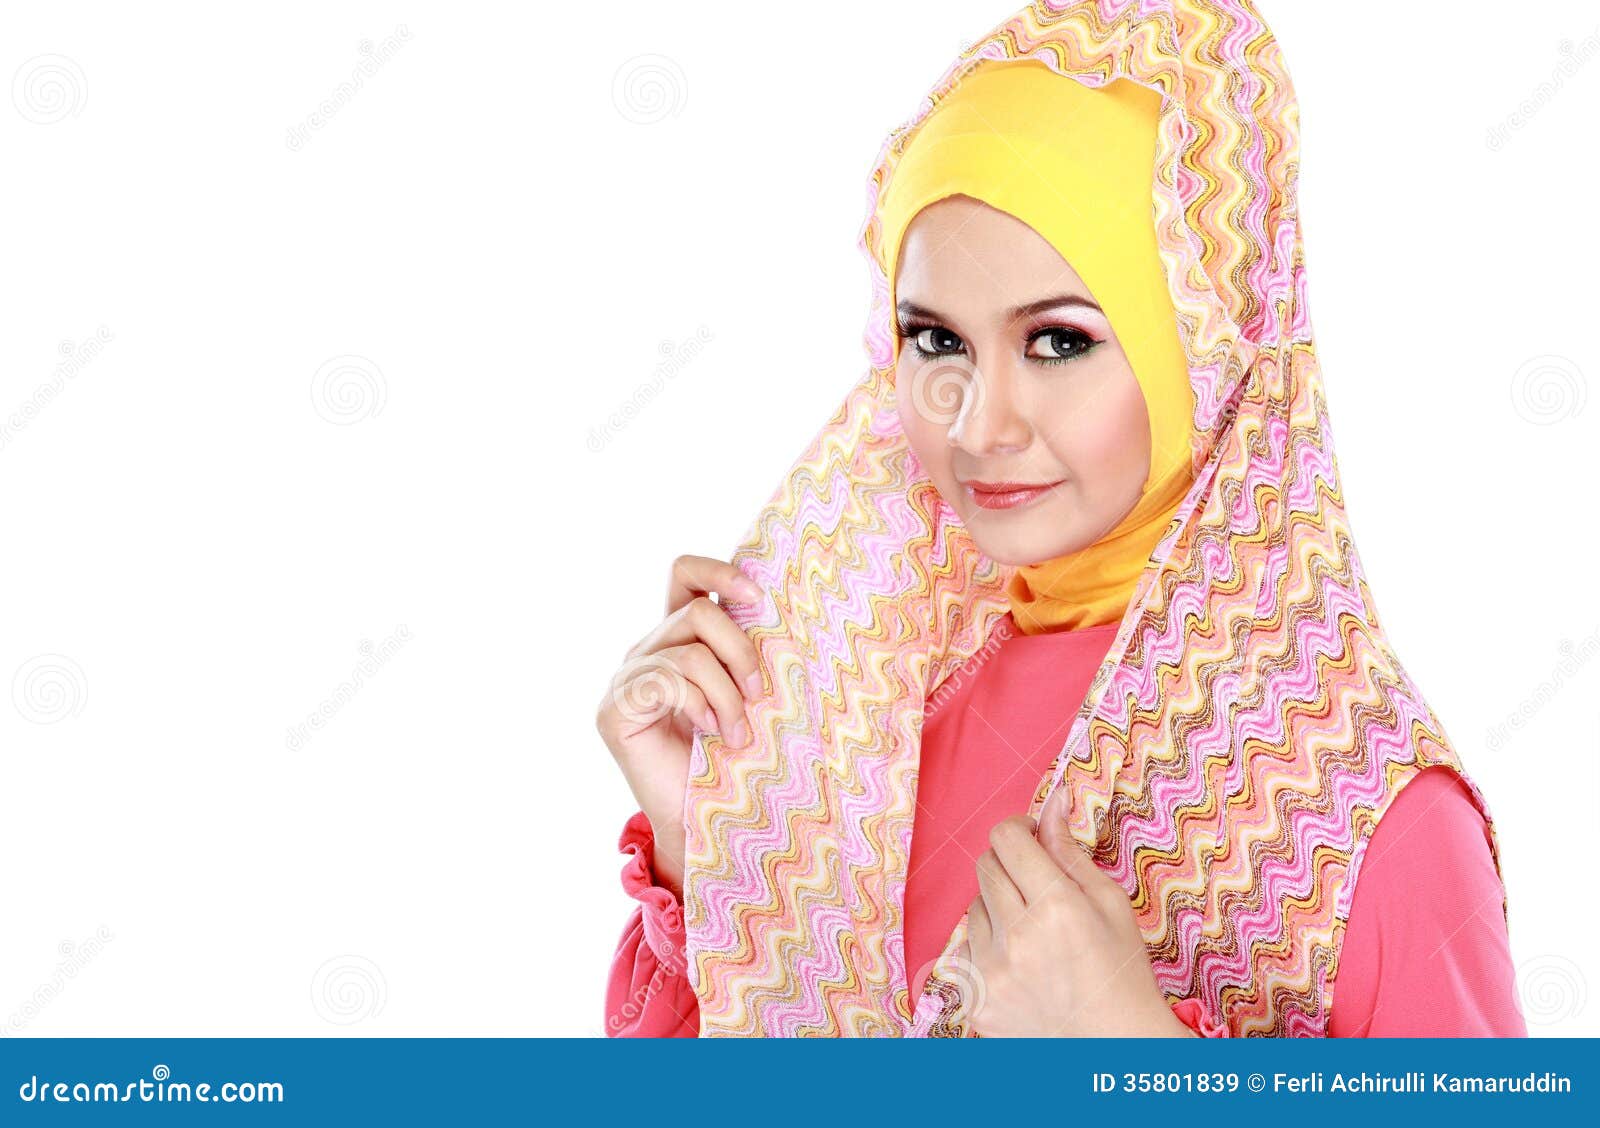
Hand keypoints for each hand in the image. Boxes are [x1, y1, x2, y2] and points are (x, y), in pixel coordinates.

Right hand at [594, 554, 763, 900]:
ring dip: (728, 693)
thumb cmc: (734, 759)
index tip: (761, 598)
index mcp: (678, 637)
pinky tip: (710, 733)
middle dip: (742, 651)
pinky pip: (667, 680)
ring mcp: (626, 678)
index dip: (720, 570)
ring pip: (689, 651)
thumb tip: (780, 610)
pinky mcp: (615, 710)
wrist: (705, 823)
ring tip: (739, 732)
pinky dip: (701, 705)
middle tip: (761, 696)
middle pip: (698, 612)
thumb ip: (747, 653)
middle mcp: (647, 649)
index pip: (685, 573)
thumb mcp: (748, 694)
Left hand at [958, 784, 1193, 1036]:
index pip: (1006, 838)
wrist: (1115, 1052)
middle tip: (1036, 883)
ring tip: (1035, 933)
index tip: (1031, 836)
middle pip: (985, 866)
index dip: (1018, 828)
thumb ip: (1070, 852)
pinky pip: (966, 949)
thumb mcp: (1110, 905)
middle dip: (1009, 863)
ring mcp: (991, 972)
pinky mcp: (975, 999)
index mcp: (1056, 908)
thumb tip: (1050, 803)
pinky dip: (987, 948)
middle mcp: (1017, 938)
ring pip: (974, 906)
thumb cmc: (1122, 974)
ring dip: (998, 907)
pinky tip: (1021, 965)